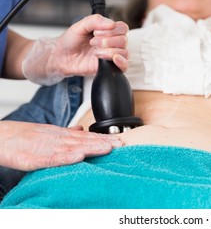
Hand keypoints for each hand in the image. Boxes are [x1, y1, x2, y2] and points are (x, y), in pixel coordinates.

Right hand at [0, 121, 122, 170]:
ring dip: (92, 148)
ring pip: (74, 148)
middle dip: (104, 143)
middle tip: (121, 144)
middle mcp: (60, 140)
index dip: (104, 139)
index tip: (119, 141)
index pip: (88, 137)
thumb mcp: (50, 133)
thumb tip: (82, 129)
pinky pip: (55, 158)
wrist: (3, 138)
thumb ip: (67, 133)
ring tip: (107, 148)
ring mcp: (50, 148)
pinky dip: (67, 157)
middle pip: (85, 141)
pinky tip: (79, 157)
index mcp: (63, 135)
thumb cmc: (26, 138)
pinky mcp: (38, 158)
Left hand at [55, 14, 128, 74]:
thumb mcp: (80, 25)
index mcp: (108, 31)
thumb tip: (111, 23)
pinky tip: (112, 58)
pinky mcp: (110, 67)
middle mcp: (112, 43)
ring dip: (109, 50)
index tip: (97, 31)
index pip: (122, 28)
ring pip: (124, 52)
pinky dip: (121, 61)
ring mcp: (111, 55)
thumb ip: (95, 21)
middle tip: (93, 41)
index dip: (112, 29)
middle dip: (107, 40)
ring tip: (95, 51)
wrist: (61, 57)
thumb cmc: (70, 41)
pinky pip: (124, 66)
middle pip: (124, 40)